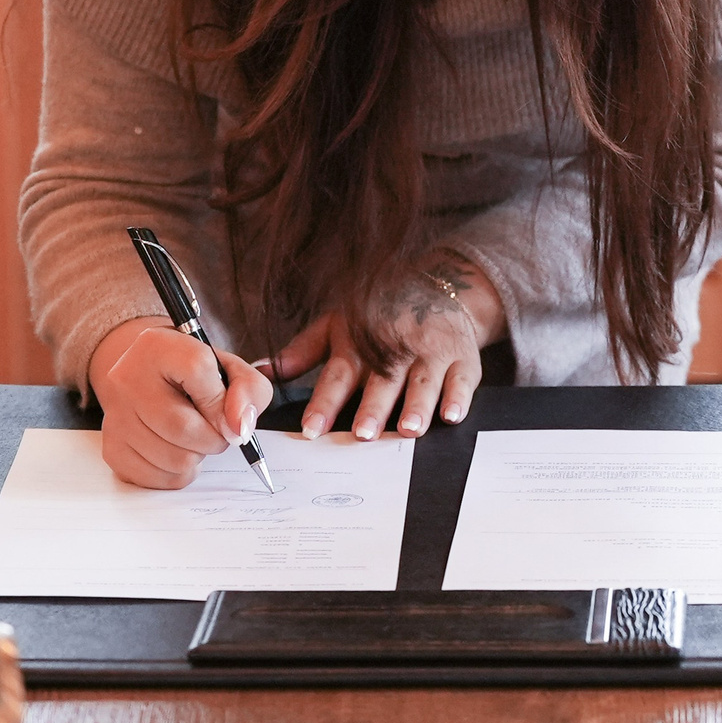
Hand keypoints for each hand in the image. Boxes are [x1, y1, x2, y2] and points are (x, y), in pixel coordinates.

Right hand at [87, 317, 276, 489]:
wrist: (145, 377)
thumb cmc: (192, 376)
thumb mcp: (227, 367)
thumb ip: (249, 389)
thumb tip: (240, 427)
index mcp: (157, 346)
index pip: (197, 369)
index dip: (222, 400)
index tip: (231, 415)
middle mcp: (126, 378)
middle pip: (183, 427)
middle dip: (214, 438)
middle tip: (216, 431)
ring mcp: (115, 416)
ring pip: (173, 459)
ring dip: (197, 457)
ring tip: (193, 438)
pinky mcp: (112, 448)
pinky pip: (158, 479)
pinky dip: (178, 473)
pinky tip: (176, 451)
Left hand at [274, 252, 505, 440]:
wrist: (440, 288)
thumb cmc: (380, 315)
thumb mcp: (337, 325)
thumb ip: (301, 352)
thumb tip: (259, 371)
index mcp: (360, 344)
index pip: (338, 375)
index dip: (325, 402)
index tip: (312, 429)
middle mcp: (395, 348)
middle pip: (382, 381)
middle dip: (373, 408)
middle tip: (364, 434)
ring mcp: (430, 352)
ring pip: (423, 381)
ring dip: (416, 405)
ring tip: (408, 429)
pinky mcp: (462, 358)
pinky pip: (462, 379)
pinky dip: (458, 397)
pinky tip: (452, 415)